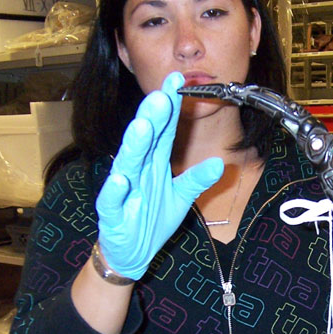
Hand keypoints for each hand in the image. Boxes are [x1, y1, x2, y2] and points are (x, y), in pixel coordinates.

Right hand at [95, 72, 223, 279]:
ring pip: (127, 163)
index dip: (170, 107)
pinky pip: (111, 201)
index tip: (177, 81)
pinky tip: (120, 180)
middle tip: (162, 96)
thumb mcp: (181, 198)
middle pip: (146, 140)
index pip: (163, 130)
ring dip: (134, 145)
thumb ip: (197, 179)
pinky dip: (115, 191)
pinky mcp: (112, 214)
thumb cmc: (151, 219)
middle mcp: (137, 170)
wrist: (130, 252)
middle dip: (153, 118)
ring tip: (142, 126)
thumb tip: (221, 163)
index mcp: (154, 162)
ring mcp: (123, 190)